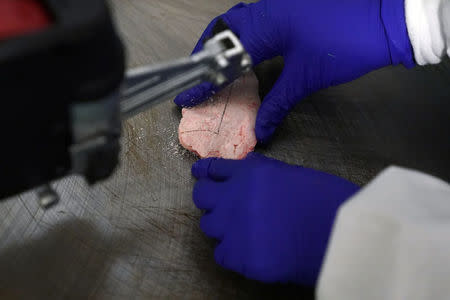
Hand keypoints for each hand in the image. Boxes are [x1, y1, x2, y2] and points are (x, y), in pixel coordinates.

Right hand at [175, 0, 413, 143]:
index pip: (223, 56)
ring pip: (240, 23)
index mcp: (263, 25)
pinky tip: (248, 57)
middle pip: (223, 29)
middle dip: (208, 53)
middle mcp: (265, 11)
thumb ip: (277, 104)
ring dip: (226, 45)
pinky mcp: (291, 10)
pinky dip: (246, 41)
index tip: (187, 97)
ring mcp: (279, 7)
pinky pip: (257, 23)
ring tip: (218, 69)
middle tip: (201, 77)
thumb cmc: (344, 46)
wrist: (385, 21)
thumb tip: (260, 131)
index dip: (204, 80)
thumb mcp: (305, 79)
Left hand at [191, 153, 358, 284]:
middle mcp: (233, 198)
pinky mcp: (238, 257)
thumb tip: (246, 168)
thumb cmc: (325, 199)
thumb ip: (262, 171)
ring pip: (208, 225)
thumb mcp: (292, 173)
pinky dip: (231, 252)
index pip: (214, 168)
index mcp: (248, 174)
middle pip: (201, 196)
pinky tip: (248, 251)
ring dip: (221, 226)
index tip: (201, 173)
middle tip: (223, 205)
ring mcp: (232, 228)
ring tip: (240, 230)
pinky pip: (221, 254)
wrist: (339, 235)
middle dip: (209, 198)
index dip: (206, 172)